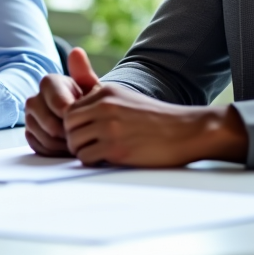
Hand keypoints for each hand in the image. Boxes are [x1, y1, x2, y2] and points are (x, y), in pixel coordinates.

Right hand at [25, 47, 98, 155]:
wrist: (88, 121)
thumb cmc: (91, 105)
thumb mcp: (92, 90)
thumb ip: (84, 74)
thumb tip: (76, 51)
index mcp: (49, 83)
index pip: (55, 100)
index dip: (70, 113)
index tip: (83, 119)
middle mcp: (35, 98)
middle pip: (45, 119)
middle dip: (66, 130)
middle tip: (82, 135)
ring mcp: (30, 117)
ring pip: (41, 134)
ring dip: (62, 143)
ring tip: (78, 142)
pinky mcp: (30, 134)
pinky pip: (38, 145)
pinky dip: (54, 151)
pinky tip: (66, 148)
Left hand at [63, 84, 247, 166]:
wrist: (185, 131)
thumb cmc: (154, 119)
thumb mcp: (124, 97)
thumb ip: (97, 95)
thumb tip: (72, 94)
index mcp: (106, 92)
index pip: (70, 109)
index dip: (74, 125)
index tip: (86, 133)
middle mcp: (105, 106)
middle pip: (67, 125)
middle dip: (73, 138)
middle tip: (88, 146)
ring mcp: (110, 127)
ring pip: (74, 142)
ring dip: (82, 151)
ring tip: (98, 153)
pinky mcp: (116, 149)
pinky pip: (86, 158)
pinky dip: (91, 162)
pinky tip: (106, 160)